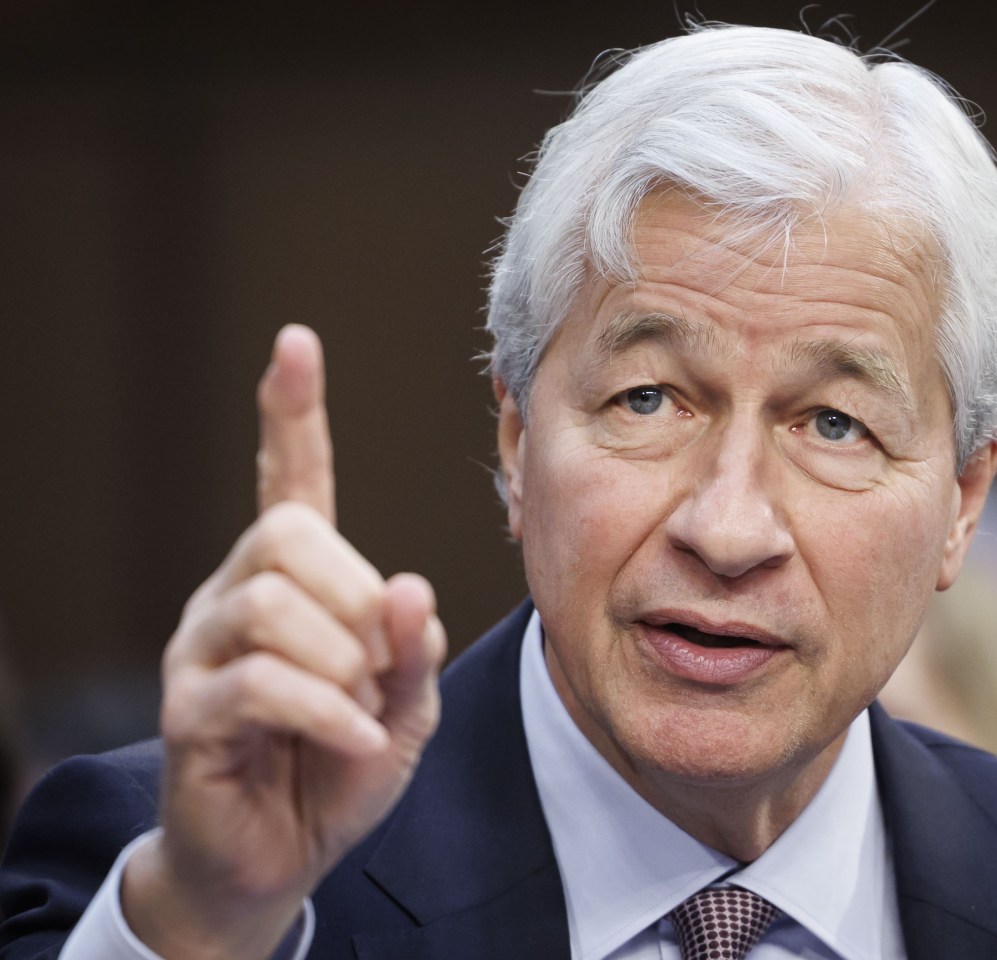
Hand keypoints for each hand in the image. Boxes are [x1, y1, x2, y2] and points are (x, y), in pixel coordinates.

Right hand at [121, 326, 446, 959]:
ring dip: (342, 660)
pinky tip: (351, 739)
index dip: (292, 413)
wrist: (282, 856)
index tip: (295, 343)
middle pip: (287, 532)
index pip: (288, 478)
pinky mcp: (186, 711)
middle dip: (356, 598)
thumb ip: (414, 646)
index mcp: (293, 580)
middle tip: (379, 667)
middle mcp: (235, 594)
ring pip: (271, 603)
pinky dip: (323, 710)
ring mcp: (202, 648)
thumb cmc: (341, 766)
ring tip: (359, 710)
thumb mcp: (405, 705)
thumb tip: (409, 585)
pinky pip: (257, 682)